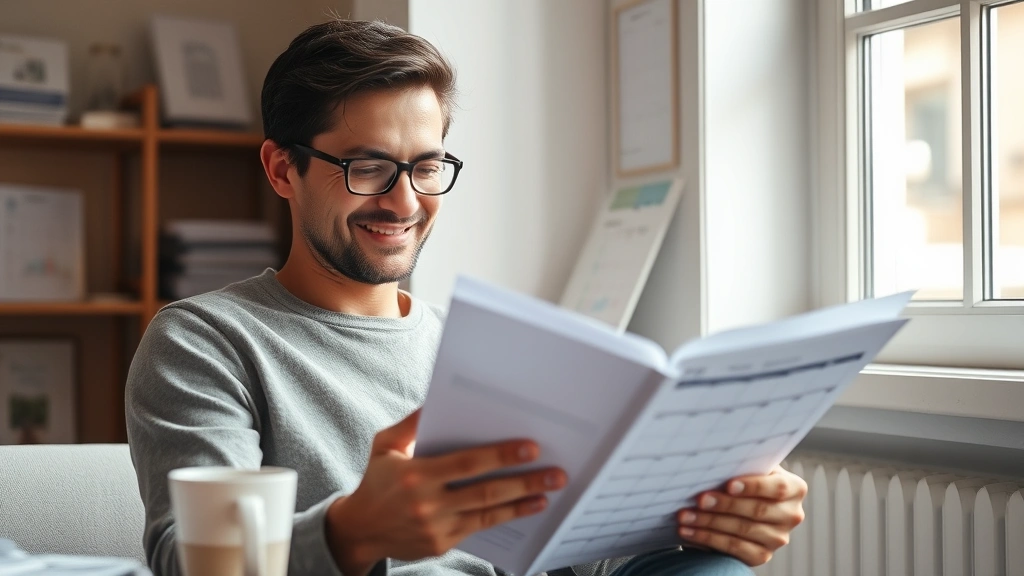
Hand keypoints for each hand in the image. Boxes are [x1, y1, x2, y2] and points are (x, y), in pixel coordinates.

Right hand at [325, 410, 567, 575]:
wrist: (360, 529)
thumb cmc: (376, 481)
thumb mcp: (384, 445)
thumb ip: (410, 424)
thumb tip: (434, 400)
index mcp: (415, 474)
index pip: (466, 463)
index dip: (501, 456)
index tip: (531, 448)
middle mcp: (427, 503)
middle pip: (484, 491)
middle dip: (524, 482)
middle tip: (555, 474)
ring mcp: (436, 527)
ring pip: (487, 513)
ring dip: (522, 503)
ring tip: (549, 493)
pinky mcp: (442, 544)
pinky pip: (480, 527)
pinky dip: (506, 517)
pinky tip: (527, 508)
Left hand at [676, 466, 806, 565]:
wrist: (740, 505)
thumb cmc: (742, 479)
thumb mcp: (748, 468)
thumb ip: (742, 463)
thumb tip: (715, 459)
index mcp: (793, 488)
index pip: (777, 487)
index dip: (754, 486)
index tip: (729, 485)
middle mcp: (791, 515)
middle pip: (757, 510)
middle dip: (724, 504)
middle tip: (699, 499)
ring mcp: (778, 538)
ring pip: (742, 530)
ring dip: (709, 523)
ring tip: (685, 515)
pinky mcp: (762, 555)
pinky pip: (734, 549)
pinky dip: (707, 539)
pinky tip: (688, 531)